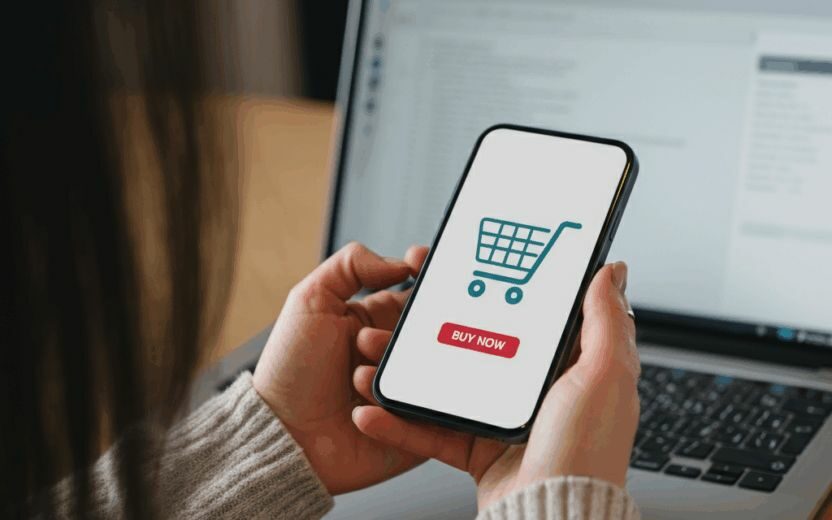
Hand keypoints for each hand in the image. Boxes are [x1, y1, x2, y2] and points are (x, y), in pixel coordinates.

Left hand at [253, 242, 428, 493]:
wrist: (284, 437)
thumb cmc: (290, 371)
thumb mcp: (310, 301)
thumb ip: (351, 265)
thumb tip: (399, 262)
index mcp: (379, 319)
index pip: (418, 291)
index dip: (428, 274)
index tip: (423, 263)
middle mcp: (398, 352)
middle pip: (435, 328)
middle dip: (415, 328)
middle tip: (374, 340)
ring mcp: (410, 388)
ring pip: (436, 368)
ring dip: (400, 369)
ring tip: (357, 378)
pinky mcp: (419, 426)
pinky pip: (433, 415)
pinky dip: (400, 409)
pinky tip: (363, 408)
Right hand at [352, 262, 639, 509]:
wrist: (550, 517)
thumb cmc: (585, 452)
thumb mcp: (604, 374)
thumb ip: (605, 321)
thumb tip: (610, 271)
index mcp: (567, 367)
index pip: (531, 317)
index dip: (502, 290)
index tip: (468, 270)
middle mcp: (535, 390)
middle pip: (479, 344)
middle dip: (438, 327)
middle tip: (408, 309)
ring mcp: (503, 419)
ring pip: (447, 383)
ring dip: (409, 371)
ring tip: (379, 355)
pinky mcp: (477, 448)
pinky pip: (432, 429)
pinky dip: (401, 422)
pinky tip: (376, 408)